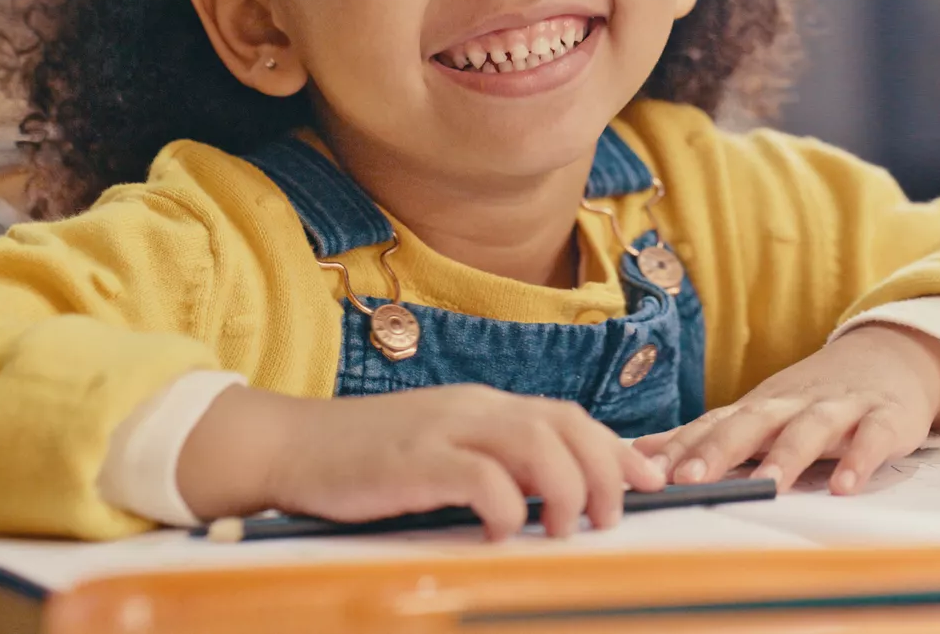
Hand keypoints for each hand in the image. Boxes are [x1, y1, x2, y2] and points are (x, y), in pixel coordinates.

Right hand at [176, 384, 666, 539]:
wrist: (289, 446)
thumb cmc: (365, 461)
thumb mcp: (438, 451)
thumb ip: (490, 463)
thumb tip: (545, 496)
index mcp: (482, 406)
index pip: (568, 415)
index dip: (617, 447)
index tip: (650, 480)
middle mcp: (471, 408)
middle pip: (564, 424)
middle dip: (604, 468)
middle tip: (610, 517)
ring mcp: (441, 429)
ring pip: (534, 442)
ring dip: (564, 487)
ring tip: (565, 529)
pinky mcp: (411, 461)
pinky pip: (478, 476)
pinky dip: (504, 506)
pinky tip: (502, 533)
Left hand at [636, 324, 939, 495]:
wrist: (891, 356)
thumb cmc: (813, 397)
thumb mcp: (759, 411)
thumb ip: (704, 435)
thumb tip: (639, 452)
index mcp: (759, 406)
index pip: (712, 425)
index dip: (679, 449)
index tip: (645, 475)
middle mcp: (793, 403)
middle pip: (752, 422)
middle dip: (719, 449)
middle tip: (689, 478)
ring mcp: (840, 408)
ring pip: (810, 428)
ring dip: (787, 455)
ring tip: (767, 485)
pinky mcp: (885, 418)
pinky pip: (871, 438)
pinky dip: (859, 460)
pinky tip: (845, 486)